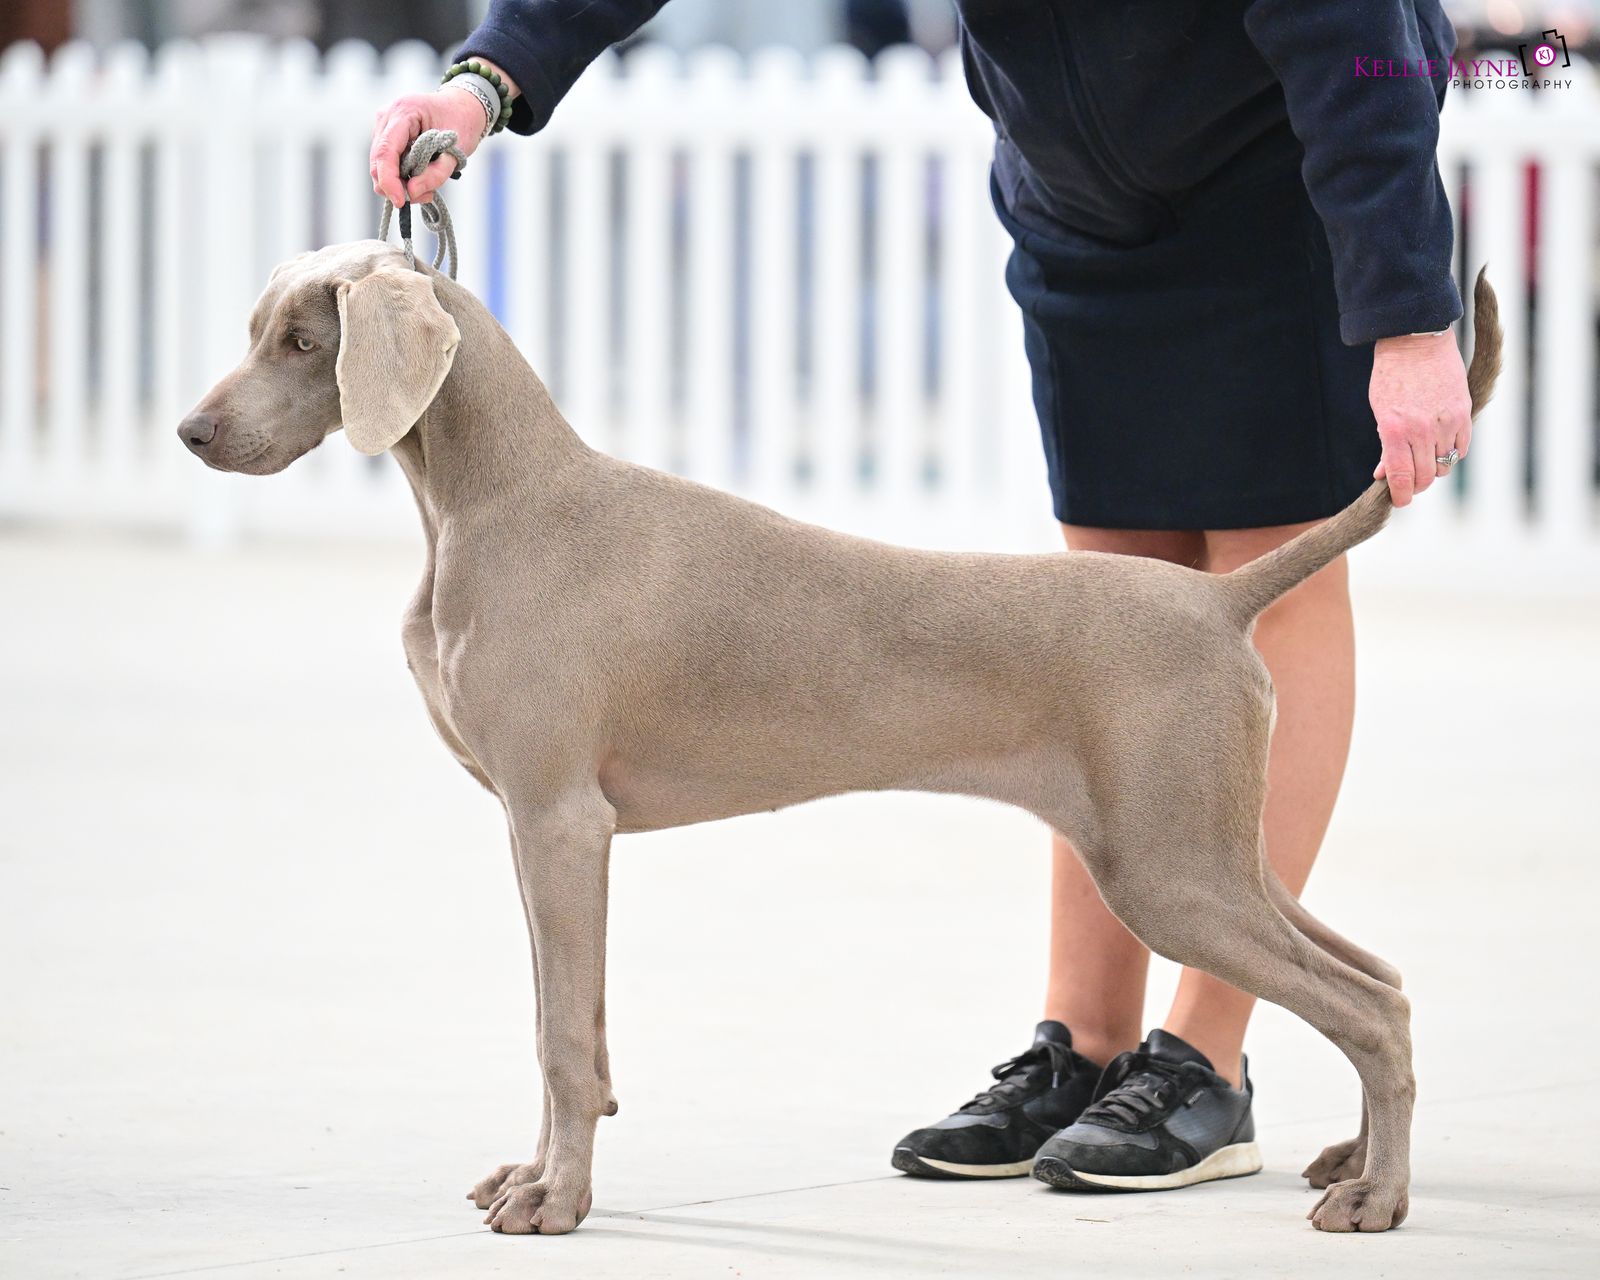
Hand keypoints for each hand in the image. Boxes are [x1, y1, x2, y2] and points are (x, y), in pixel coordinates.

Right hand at [371, 84, 496, 207]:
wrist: (462, 106)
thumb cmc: (462, 122)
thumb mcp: (456, 151)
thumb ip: (435, 173)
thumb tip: (411, 192)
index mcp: (403, 111)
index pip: (385, 151)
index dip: (389, 180)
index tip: (400, 201)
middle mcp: (387, 116)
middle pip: (377, 161)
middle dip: (396, 186)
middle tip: (425, 195)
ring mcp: (383, 125)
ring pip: (379, 166)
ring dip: (400, 183)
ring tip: (427, 188)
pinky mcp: (386, 135)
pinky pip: (387, 163)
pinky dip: (401, 177)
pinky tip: (420, 180)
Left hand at [1368, 330, 1472, 505]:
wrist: (1416, 342)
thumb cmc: (1391, 378)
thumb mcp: (1380, 412)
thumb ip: (1386, 446)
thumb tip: (1383, 475)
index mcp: (1395, 430)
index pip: (1401, 476)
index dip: (1401, 495)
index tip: (1400, 501)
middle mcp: (1422, 429)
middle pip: (1425, 476)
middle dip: (1416, 484)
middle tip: (1410, 482)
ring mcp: (1446, 422)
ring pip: (1445, 465)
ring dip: (1434, 468)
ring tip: (1424, 460)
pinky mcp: (1464, 413)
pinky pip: (1461, 448)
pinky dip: (1451, 454)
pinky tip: (1440, 447)